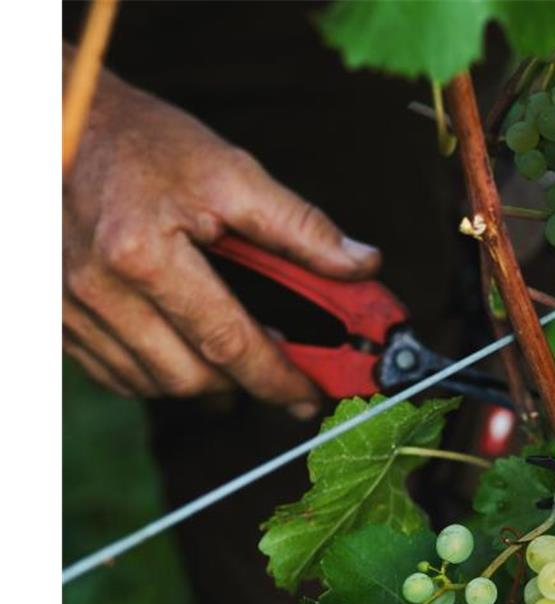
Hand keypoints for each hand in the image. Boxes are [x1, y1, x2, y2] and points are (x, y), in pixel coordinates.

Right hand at [63, 49, 380, 413]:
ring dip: (203, 381)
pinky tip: (185, 346)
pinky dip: (157, 374)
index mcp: (144, 255)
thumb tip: (362, 266)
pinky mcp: (53, 315)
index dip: (278, 378)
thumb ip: (301, 227)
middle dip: (245, 384)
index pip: (228, 343)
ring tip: (236, 354)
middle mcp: (98, 290)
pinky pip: (115, 374)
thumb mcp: (232, 171)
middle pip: (189, 377)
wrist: (59, 120)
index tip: (312, 395)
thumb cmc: (147, 143)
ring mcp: (69, 307)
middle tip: (283, 373)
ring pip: (151, 384)